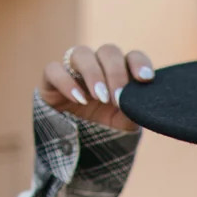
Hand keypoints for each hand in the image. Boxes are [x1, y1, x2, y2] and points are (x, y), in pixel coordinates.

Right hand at [40, 44, 154, 132]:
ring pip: (81, 53)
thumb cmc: (105, 129)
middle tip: (118, 98)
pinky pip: (53, 69)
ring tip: (100, 97)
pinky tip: (79, 99)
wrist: (75, 145)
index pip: (132, 56)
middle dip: (115, 73)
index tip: (145, 79)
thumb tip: (142, 103)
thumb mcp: (124, 124)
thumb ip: (134, 111)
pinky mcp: (51, 79)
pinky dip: (66, 82)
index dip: (139, 63)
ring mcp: (73, 69)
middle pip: (108, 51)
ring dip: (93, 74)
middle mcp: (98, 65)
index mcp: (120, 72)